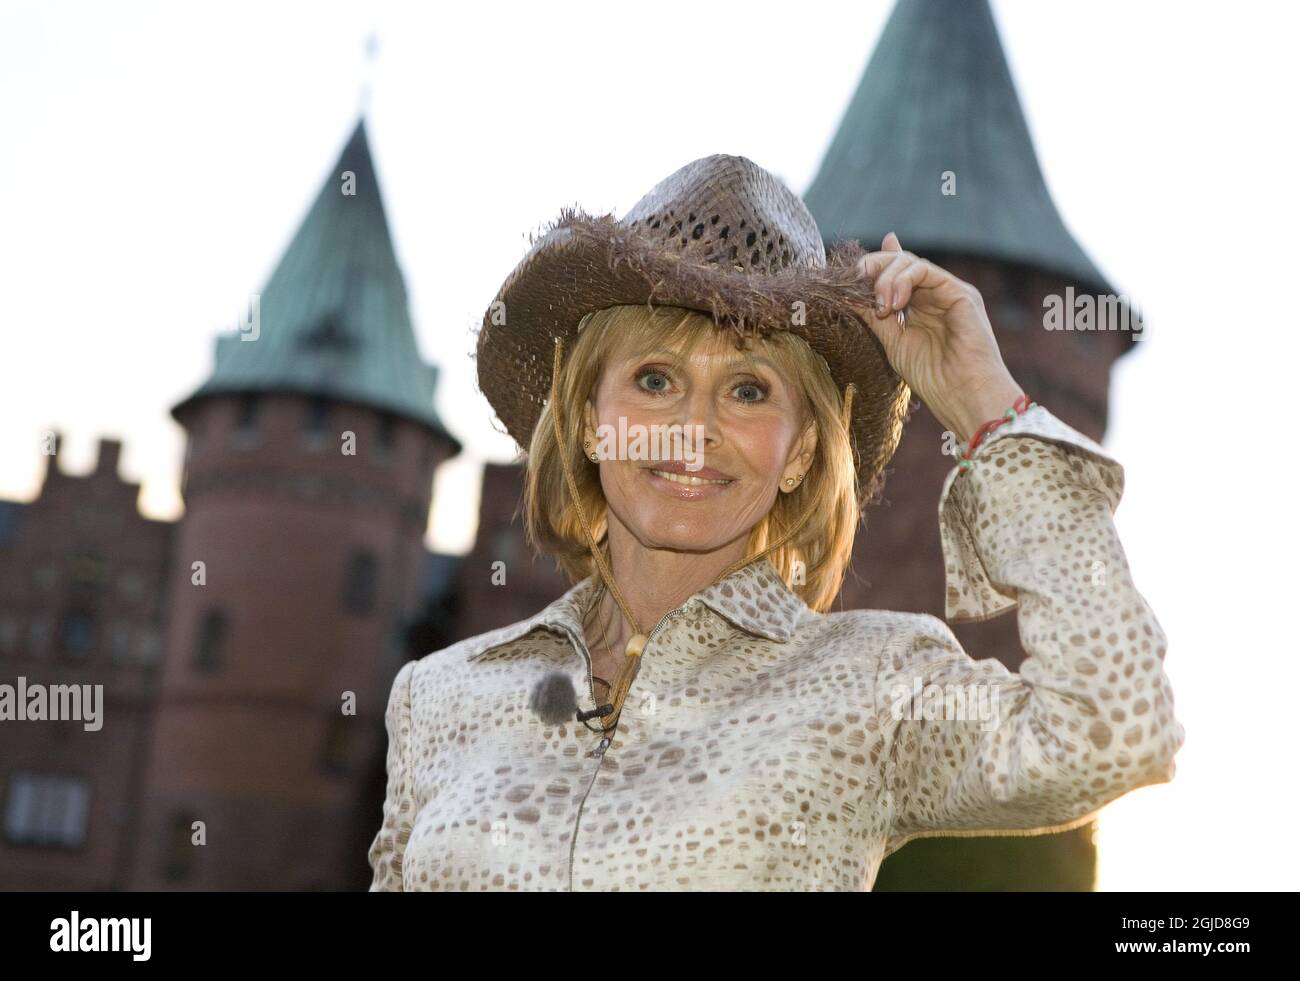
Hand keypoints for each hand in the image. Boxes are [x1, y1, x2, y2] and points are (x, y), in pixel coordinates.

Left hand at [854, 232, 1024, 444]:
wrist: (962, 394)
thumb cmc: (931, 376)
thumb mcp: (892, 342)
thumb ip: (874, 315)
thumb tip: (848, 294)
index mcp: (918, 307)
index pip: (892, 275)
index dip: (871, 267)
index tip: (847, 275)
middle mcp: (934, 295)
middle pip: (899, 262)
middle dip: (873, 267)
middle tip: (855, 283)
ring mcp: (948, 291)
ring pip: (909, 263)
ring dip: (886, 279)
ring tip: (881, 307)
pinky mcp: (960, 292)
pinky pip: (925, 270)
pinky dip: (903, 281)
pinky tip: (894, 304)